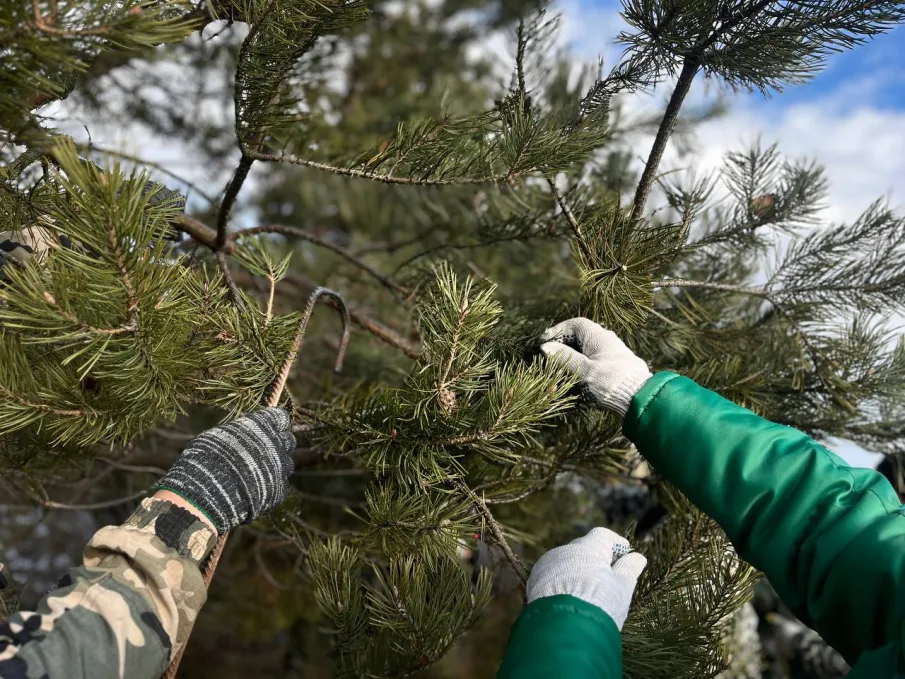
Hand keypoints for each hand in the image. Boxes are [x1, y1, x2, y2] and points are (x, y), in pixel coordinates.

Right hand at [156, 407, 295, 533]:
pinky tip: (256, 491)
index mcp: (261, 425)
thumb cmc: (205, 458)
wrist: (207, 491)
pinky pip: (280, 485)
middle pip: (288, 440)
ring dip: (276, 466)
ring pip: (287, 464)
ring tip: (258, 473)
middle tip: (263, 452)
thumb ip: (237, 433)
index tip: (266, 428)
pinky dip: (271, 487)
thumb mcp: (216, 436)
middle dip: (277, 445)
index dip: (273, 423)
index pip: (280, 417)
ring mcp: (280, 467)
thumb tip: (240, 433)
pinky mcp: (279, 489)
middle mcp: (276, 443)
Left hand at [527, 527, 646, 629]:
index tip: (624, 554)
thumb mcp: (622, 588)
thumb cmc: (600, 604)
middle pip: (583, 547)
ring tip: (587, 589)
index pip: (602, 535)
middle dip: (595, 557)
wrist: (564, 627)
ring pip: (566, 561)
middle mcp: (566, 550)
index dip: (615, 543)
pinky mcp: (535, 578)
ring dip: (577, 569)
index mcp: (588, 548)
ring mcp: (548, 563)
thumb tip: (638, 557)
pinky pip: (552, 573)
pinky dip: (562, 580)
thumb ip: (629, 569)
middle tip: (607, 574)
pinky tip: (569, 596)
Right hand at [540, 317, 651, 417]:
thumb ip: (564, 358)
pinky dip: (582, 367)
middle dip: (563, 346)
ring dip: (572, 359)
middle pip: (580, 338)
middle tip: (550, 358)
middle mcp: (607, 341)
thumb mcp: (583, 370)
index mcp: (599, 337)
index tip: (545, 342)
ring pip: (587, 351)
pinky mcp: (617, 368)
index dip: (558, 330)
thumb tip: (546, 347)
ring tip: (560, 372)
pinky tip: (577, 381)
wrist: (639, 399)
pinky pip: (594, 362)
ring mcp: (613, 354)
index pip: (576, 324)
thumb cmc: (610, 382)